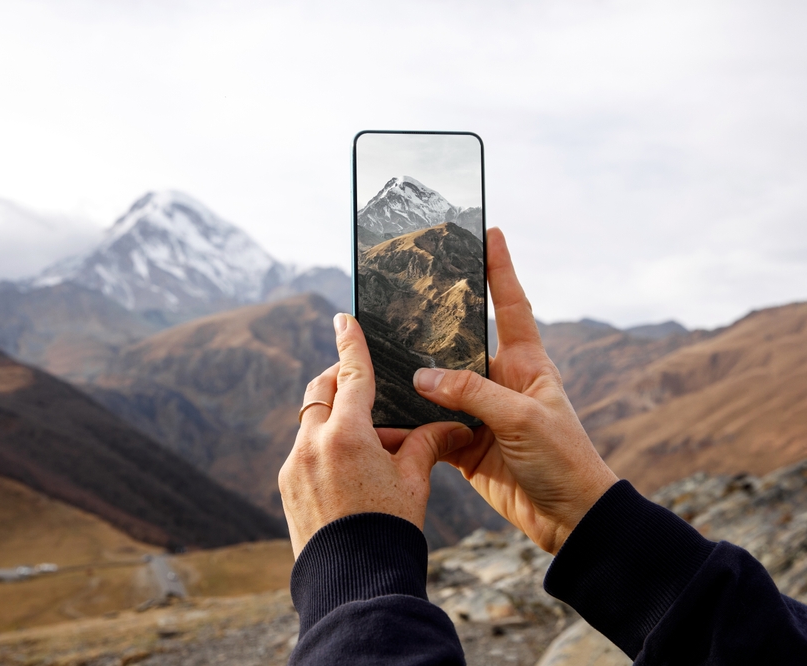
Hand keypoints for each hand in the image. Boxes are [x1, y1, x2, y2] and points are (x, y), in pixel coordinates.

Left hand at [279, 313, 474, 557]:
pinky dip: (324, 443)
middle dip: (341, 379)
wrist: (353, 583)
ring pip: (311, 420)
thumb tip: (451, 426)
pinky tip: (349, 465)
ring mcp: (294, 465)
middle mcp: (312, 443)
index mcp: (347, 435)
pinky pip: (304, 448)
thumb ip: (425, 444)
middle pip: (322, 390)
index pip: (351, 374)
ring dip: (335, 416)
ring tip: (370, 440)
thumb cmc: (390, 529)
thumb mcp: (414, 482)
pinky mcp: (287, 485)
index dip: (351, 343)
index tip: (344, 319)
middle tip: (364, 383)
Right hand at [414, 228, 617, 554]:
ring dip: (414, 379)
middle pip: (461, 344)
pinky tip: (383, 412)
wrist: (569, 519)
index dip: (500, 269)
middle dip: (433, 325)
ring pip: (438, 387)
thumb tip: (422, 377)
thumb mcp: (522, 418)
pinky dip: (408, 422)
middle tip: (401, 297)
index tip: (490, 232)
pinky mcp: (463, 445)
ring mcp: (480, 414)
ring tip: (377, 355)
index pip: (512, 305)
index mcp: (526, 363)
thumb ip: (472, 393)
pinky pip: (429, 426)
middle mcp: (500, 383)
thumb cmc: (564, 459)